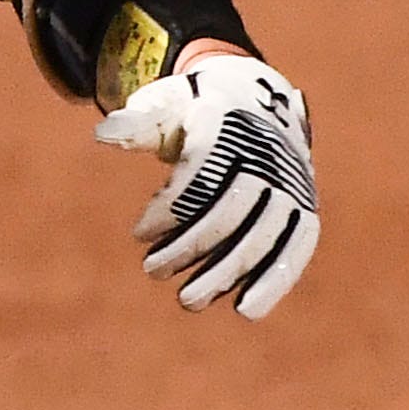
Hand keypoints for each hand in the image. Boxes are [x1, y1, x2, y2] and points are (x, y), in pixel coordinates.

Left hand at [95, 54, 316, 319]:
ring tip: (188, 301)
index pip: (200, 174)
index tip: (138, 234)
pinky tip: (246, 310)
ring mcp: (291, 182)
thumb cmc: (197, 109)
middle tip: (151, 271)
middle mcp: (266, 153)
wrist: (257, 99)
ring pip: (263, 234)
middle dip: (190, 246)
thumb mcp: (167, 103)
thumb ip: (139, 124)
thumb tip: (103, 134)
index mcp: (228, 123)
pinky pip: (297, 246)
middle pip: (231, 210)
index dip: (169, 209)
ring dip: (226, 272)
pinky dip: (274, 280)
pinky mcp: (305, 206)